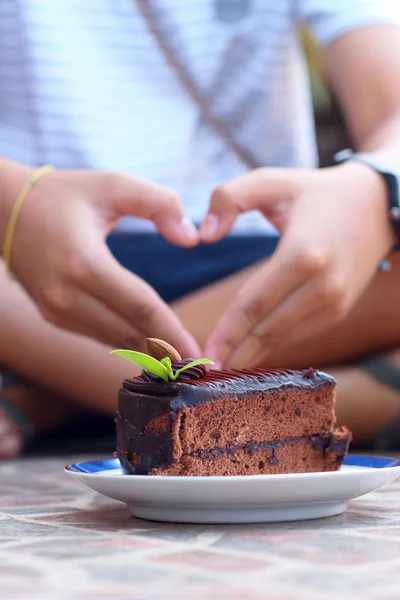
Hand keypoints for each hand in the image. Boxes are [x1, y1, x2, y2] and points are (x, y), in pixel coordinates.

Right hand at [1, 160, 199, 355]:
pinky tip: (152, 346)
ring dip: (149, 352)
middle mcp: (66, 295)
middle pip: (129, 333)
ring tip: (183, 362)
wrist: (2, 209)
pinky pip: (99, 335)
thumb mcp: (112, 185)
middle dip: (168, 352)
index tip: (199, 354)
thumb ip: (159, 203)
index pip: (140, 307)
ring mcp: (56, 310)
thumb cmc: (64, 195)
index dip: (173, 333)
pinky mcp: (53, 315)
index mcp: (84, 263)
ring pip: (114, 340)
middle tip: (200, 366)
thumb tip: (191, 238)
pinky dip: (127, 342)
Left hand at [199, 162, 394, 367]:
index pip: (254, 303)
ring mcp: (334, 302)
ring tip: (222, 371)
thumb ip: (229, 198)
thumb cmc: (316, 193)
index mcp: (302, 253)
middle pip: (268, 330)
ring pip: (283, 338)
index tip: (205, 355)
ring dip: (252, 356)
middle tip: (205, 374)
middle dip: (235, 354)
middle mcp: (322, 285)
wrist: (377, 206)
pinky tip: (250, 353)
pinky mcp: (339, 310)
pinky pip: (298, 334)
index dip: (227, 332)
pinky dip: (273, 346)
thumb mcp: (272, 181)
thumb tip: (204, 236)